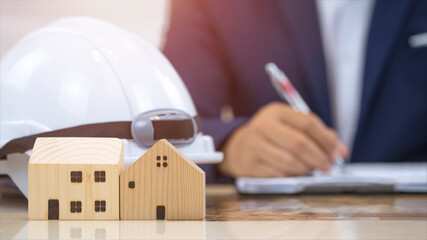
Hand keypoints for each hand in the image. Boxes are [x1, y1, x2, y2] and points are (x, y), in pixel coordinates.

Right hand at [219, 102, 348, 177]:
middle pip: (298, 143)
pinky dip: (292, 176)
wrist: (238, 147)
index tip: (338, 152)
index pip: (307, 123)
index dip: (326, 139)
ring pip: (289, 162)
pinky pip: (278, 174)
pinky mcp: (250, 165)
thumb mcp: (290, 126)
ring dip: (307, 169)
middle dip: (319, 157)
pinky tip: (296, 174)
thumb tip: (341, 151)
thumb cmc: (272, 136)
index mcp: (276, 112)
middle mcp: (263, 126)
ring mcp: (254, 146)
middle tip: (329, 166)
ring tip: (312, 170)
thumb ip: (317, 134)